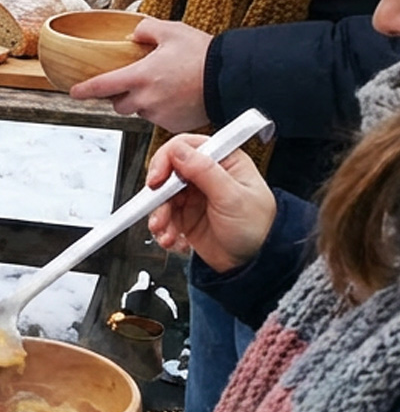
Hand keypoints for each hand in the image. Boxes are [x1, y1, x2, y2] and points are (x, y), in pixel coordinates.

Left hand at [70, 18, 211, 133]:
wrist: (231, 77)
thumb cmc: (203, 54)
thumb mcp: (172, 31)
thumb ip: (147, 30)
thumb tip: (134, 34)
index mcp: (140, 76)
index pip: (102, 86)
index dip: (85, 90)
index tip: (74, 92)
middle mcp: (146, 99)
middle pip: (119, 104)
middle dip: (121, 95)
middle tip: (136, 82)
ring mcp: (159, 114)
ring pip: (139, 111)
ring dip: (144, 102)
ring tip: (165, 86)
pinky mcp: (172, 124)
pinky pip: (158, 119)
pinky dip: (161, 109)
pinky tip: (177, 96)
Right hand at [145, 134, 276, 271]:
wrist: (253, 263)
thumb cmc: (257, 227)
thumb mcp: (233, 197)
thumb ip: (205, 171)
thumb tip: (179, 151)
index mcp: (223, 161)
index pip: (186, 147)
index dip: (167, 159)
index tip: (158, 178)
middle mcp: (206, 176)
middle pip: (168, 172)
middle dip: (158, 191)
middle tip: (155, 205)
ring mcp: (194, 197)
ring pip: (162, 197)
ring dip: (159, 214)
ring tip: (164, 229)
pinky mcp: (186, 217)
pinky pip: (164, 217)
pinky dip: (162, 228)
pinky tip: (170, 238)